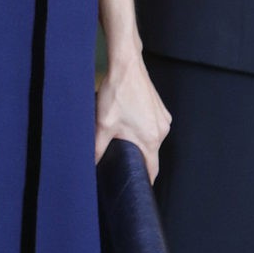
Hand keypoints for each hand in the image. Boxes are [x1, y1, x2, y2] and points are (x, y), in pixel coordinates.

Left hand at [95, 56, 171, 183]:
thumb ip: (97, 149)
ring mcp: (162, 117)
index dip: (143, 181)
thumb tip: (91, 164)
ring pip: (151, 138)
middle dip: (136, 157)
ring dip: (139, 140)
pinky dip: (142, 127)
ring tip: (122, 133)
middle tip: (120, 155)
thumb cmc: (118, 93)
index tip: (136, 187)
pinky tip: (128, 119)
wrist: (126, 65)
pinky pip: (152, 125)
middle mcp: (162, 130)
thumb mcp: (103, 124)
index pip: (152, 170)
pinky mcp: (159, 108)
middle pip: (151, 154)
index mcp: (151, 139)